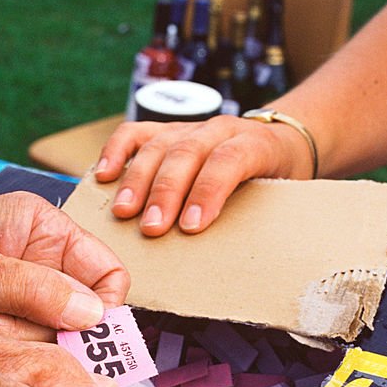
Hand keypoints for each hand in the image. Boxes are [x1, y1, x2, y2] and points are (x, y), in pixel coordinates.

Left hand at [0, 192, 128, 339]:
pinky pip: (13, 353)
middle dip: (38, 328)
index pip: (108, 273)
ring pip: (44, 341)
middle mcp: (37, 266)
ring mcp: (15, 300)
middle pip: (78, 318)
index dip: (105, 308)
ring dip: (6, 339)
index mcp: (42, 232)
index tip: (82, 335)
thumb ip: (33, 291)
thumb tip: (94, 315)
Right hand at [94, 115, 312, 236]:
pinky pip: (135, 133)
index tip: (191, 226)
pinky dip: (116, 151)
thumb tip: (233, 259)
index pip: (228, 161)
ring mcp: (190, 127)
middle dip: (165, 192)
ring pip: (158, 144)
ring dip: (137, 179)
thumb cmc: (277, 177)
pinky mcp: (167, 130)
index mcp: (256, 144)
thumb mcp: (282, 195)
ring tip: (123, 212)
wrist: (281, 141)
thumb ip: (257, 215)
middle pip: (187, 153)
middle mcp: (220, 130)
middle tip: (151, 228)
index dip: (208, 191)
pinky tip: (104, 175)